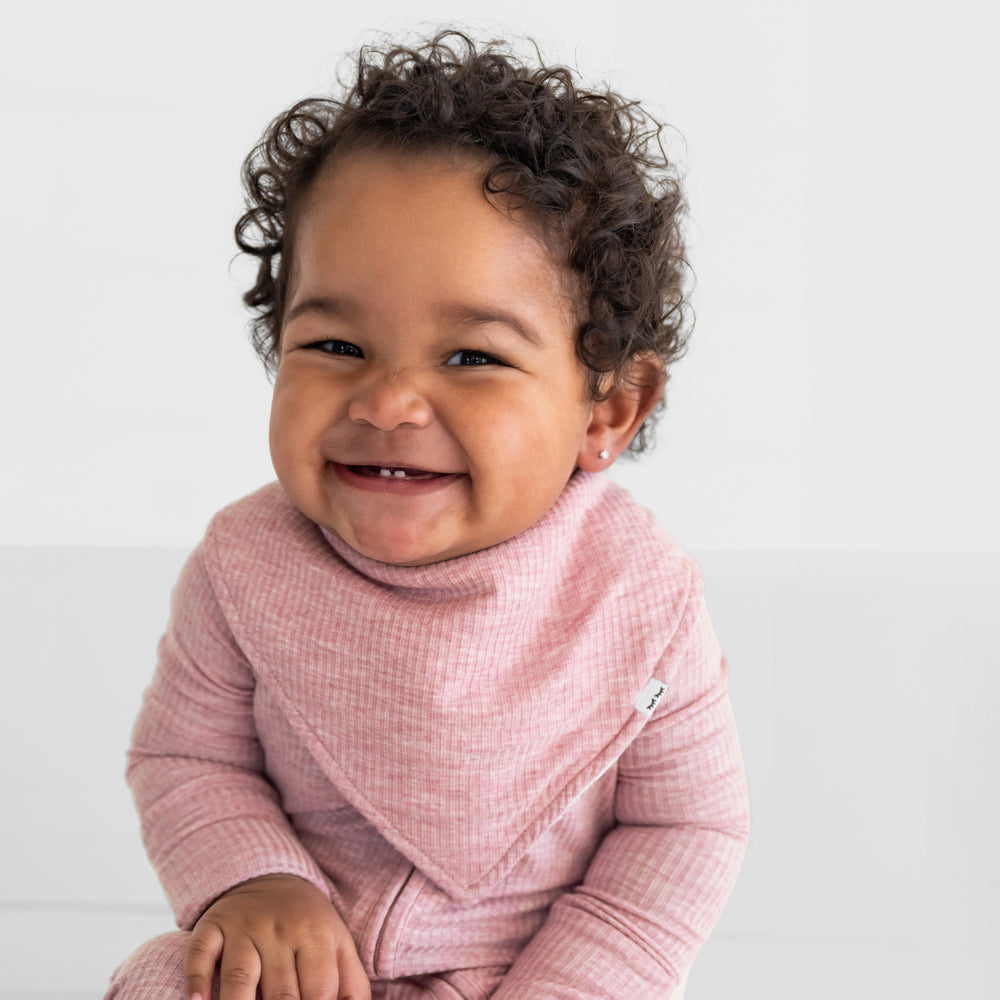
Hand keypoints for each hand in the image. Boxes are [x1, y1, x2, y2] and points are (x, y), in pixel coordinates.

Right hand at [185, 873, 370, 999]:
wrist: (269, 876)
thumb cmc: (308, 926)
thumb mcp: (338, 945)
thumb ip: (352, 986)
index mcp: (316, 936)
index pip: (320, 990)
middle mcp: (280, 931)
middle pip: (281, 993)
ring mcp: (243, 928)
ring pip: (240, 976)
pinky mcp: (212, 927)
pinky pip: (201, 954)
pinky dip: (197, 979)